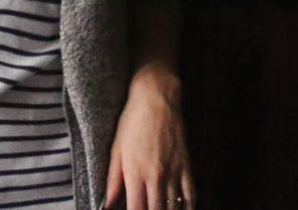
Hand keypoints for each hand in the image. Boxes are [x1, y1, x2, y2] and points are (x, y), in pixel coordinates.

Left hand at [103, 68, 194, 208]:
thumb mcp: (117, 148)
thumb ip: (113, 179)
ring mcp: (173, 171)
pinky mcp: (186, 165)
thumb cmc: (133, 120)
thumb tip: (106, 203)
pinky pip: (190, 194)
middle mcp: (156, 176)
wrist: (157, 97)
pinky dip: (188, 207)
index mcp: (135, 173)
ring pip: (173, 207)